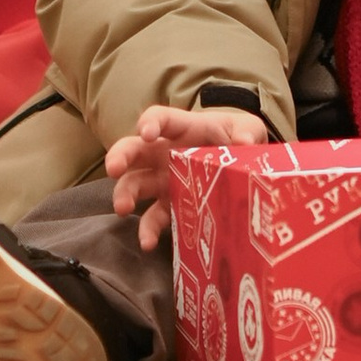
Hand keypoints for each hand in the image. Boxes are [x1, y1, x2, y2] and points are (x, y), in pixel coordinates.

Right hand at [103, 100, 269, 250]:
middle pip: (134, 149)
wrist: (241, 161)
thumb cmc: (237, 138)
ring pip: (135, 183)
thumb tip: (245, 143)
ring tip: (122, 207)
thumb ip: (246, 133)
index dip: (150, 122)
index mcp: (184, 130)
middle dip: (120, 156)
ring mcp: (164, 180)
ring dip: (124, 194)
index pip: (162, 118)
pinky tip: (146, 242)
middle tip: (113, 168)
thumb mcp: (247, 130)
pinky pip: (153, 218)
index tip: (145, 133)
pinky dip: (147, 230)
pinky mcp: (169, 205)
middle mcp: (166, 153)